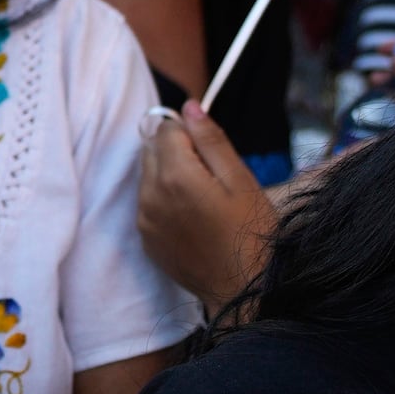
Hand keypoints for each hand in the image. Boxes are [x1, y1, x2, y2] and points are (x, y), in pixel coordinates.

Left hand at [137, 102, 275, 310]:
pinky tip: (193, 216)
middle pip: (151, 150)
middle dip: (176, 151)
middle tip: (211, 174)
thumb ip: (211, 141)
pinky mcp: (144, 237)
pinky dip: (164, 199)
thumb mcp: (240, 180)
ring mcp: (143, 219)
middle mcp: (150, 196)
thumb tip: (189, 107)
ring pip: (147, 176)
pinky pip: (147, 203)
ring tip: (204, 197)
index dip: (189, 131)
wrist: (242, 287)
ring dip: (169, 175)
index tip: (210, 148)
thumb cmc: (250, 231)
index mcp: (175, 177)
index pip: (165, 130)